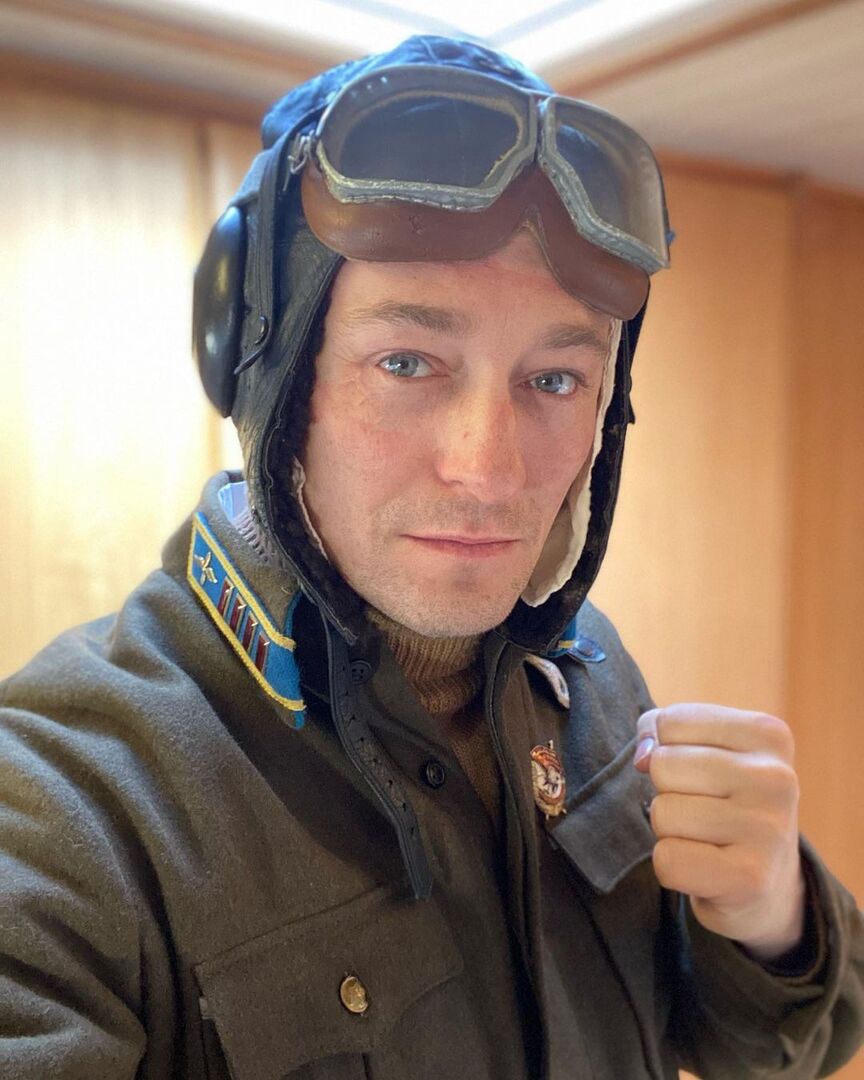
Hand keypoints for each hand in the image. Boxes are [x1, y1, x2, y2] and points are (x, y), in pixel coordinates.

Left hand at [634, 703, 805, 960]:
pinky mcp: (751, 878)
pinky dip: (672, 867)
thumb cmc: (721, 800)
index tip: (702, 774)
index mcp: (767, 733)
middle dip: (668, 792)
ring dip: (670, 831)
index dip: (668, 751)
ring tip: (706, 838)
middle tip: (703, 811)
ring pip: (662, 813)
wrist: (764, 880)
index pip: (671, 723)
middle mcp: (776, 777)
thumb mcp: (701, 748)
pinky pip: (667, 860)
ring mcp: (768, 829)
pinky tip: (705, 868)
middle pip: (663, 766)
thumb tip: (643, 758)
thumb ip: (659, 729)